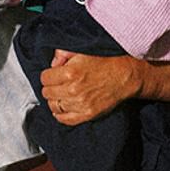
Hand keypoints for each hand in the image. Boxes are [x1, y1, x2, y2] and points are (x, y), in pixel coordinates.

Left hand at [41, 50, 169, 124]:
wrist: (125, 75)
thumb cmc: (104, 61)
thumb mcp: (81, 51)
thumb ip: (62, 54)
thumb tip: (52, 64)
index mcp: (69, 72)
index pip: (44, 78)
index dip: (49, 75)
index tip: (54, 74)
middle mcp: (73, 89)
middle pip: (47, 93)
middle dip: (51, 87)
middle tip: (59, 84)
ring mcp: (80, 104)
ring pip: (54, 106)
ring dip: (56, 100)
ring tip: (62, 95)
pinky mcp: (88, 114)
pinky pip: (65, 119)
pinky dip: (60, 114)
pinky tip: (63, 108)